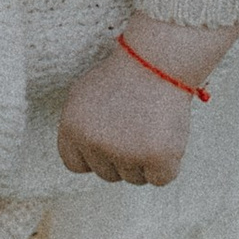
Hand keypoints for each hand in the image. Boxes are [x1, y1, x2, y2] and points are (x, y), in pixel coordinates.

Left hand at [57, 18, 238, 187]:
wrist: (158, 59)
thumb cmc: (124, 74)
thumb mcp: (84, 95)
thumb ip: (78, 128)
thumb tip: (82, 158)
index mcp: (71, 127)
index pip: (75, 164)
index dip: (93, 156)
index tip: (108, 142)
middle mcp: (94, 143)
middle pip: (107, 174)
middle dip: (122, 158)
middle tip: (135, 127)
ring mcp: (125, 153)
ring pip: (134, 178)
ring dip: (144, 160)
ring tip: (150, 125)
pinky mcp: (156, 158)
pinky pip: (160, 178)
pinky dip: (167, 164)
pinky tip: (166, 136)